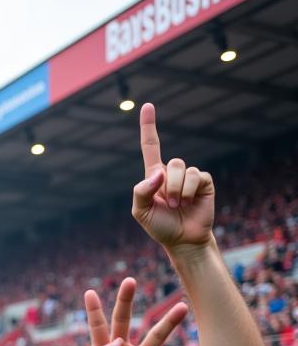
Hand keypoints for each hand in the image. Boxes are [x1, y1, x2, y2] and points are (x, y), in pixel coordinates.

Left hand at [132, 103, 214, 252]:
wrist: (182, 240)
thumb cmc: (160, 226)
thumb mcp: (141, 213)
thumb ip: (141, 192)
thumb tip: (158, 173)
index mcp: (154, 177)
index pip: (151, 146)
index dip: (148, 126)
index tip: (147, 105)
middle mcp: (172, 173)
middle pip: (171, 163)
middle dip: (168, 187)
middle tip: (169, 205)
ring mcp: (189, 176)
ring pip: (183, 169)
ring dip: (178, 191)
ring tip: (178, 206)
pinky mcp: (204, 182)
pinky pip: (196, 177)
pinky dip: (190, 192)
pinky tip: (190, 203)